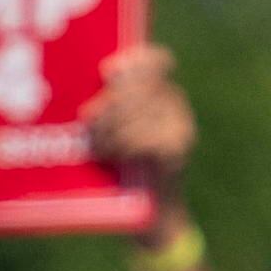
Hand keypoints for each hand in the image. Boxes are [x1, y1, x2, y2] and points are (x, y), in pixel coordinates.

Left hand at [87, 43, 194, 196]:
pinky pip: (146, 138)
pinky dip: (125, 147)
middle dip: (110, 103)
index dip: (134, 61)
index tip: (107, 72)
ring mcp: (182, 124)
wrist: (154, 209)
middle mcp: (176, 102)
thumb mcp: (116, 131)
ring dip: (112, 129)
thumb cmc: (126, 167)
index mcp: (161, 90)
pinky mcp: (180, 147)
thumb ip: (110, 108)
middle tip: (88, 120)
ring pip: (139, 113)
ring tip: (98, 146)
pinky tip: (115, 156)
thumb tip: (92, 98)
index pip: (155, 60)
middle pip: (139, 87)